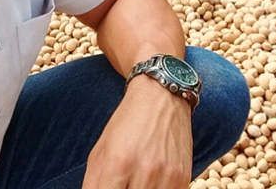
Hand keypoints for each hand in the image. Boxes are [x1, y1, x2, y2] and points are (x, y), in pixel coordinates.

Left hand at [82, 74, 192, 188]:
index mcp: (118, 163)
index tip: (108, 188)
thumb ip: (92, 183)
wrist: (162, 96)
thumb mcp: (101, 149)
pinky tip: (153, 181)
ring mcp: (167, 177)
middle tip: (122, 182)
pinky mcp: (183, 178)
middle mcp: (144, 171)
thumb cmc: (128, 122)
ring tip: (137, 180)